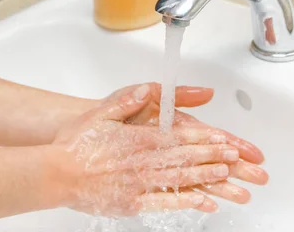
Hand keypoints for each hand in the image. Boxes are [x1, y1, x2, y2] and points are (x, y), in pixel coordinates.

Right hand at [50, 84, 240, 216]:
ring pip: (181, 180)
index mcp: (140, 138)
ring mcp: (140, 184)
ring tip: (229, 176)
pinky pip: (165, 204)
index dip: (206, 139)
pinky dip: (187, 203)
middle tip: (238, 158)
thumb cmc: (77, 142)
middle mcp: (144, 161)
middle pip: (186, 158)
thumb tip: (148, 90)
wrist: (55, 173)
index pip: (181, 137)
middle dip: (214, 157)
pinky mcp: (133, 203)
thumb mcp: (102, 113)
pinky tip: (204, 202)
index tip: (225, 139)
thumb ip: (129, 101)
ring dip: (207, 177)